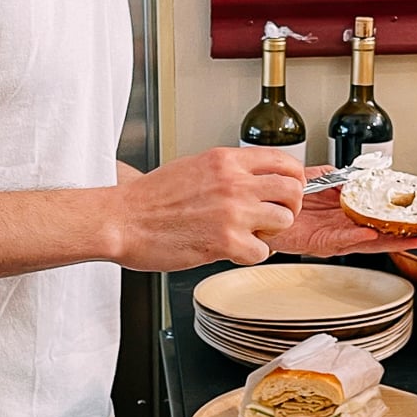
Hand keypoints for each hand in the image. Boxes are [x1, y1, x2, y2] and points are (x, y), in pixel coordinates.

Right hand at [110, 147, 305, 270]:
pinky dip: (251, 255)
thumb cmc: (150, 199)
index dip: (293, 178)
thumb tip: (254, 177)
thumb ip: (228, 171)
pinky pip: (263, 252)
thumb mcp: (194, 166)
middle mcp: (234, 182)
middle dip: (289, 207)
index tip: (288, 190)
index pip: (284, 161)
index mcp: (226, 160)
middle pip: (293, 190)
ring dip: (271, 232)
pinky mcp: (226, 242)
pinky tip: (233, 251)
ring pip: (284, 221)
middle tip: (274, 216)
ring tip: (249, 235)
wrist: (122, 220)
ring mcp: (232, 212)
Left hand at [267, 166, 416, 259]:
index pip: (388, 214)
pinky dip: (359, 238)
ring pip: (374, 241)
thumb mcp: (322, 177)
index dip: (411, 214)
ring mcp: (338, 237)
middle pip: (390, 232)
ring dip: (398, 240)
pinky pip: (344, 241)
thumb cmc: (288, 195)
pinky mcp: (321, 243)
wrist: (262, 205)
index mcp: (352, 212)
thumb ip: (345, 177)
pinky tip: (375, 233)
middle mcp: (349, 227)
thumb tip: (366, 174)